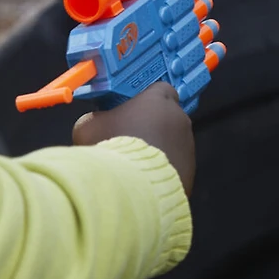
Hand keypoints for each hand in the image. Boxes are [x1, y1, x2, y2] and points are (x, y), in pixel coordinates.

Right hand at [72, 82, 195, 195]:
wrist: (130, 188)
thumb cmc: (111, 147)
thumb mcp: (88, 127)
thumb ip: (96, 119)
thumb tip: (95, 124)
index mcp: (159, 100)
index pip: (159, 90)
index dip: (146, 101)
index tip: (131, 112)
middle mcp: (180, 119)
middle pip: (167, 118)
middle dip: (152, 127)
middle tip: (129, 140)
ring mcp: (188, 147)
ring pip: (172, 145)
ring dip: (158, 151)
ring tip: (135, 166)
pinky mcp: (190, 173)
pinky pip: (175, 169)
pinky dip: (163, 173)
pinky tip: (144, 182)